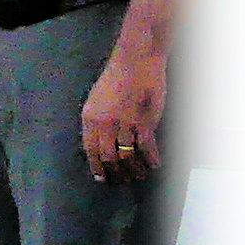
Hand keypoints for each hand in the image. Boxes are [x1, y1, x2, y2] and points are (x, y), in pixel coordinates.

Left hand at [80, 47, 166, 182]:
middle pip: (109, 159)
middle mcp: (104, 125)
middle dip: (116, 174)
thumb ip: (96, 122)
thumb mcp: (95, 101)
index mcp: (89, 119)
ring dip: (134, 170)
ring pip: (128, 157)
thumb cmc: (115, 79)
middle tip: (122, 181)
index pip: (90, 151)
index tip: (101, 179)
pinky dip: (151, 159)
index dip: (97, 168)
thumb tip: (98, 143)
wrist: (134, 63)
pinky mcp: (144, 123)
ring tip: (139, 175)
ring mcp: (124, 125)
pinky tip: (154, 165)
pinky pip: (147, 148)